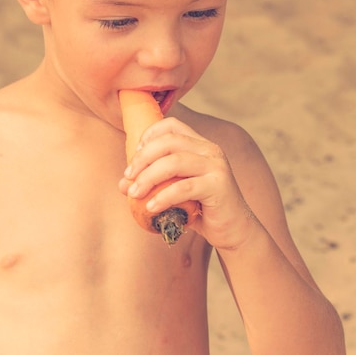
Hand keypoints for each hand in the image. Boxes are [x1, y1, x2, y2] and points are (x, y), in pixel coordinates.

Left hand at [119, 117, 257, 248]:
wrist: (233, 230)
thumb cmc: (202, 209)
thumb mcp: (175, 192)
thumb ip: (153, 184)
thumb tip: (122, 184)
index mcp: (200, 145)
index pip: (172, 125)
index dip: (148, 136)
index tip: (135, 156)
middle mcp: (210, 150)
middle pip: (168, 141)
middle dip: (142, 158)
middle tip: (128, 177)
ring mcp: (216, 166)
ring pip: (174, 162)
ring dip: (148, 177)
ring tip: (133, 193)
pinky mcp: (218, 186)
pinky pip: (184, 188)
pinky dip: (163, 197)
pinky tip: (151, 208)